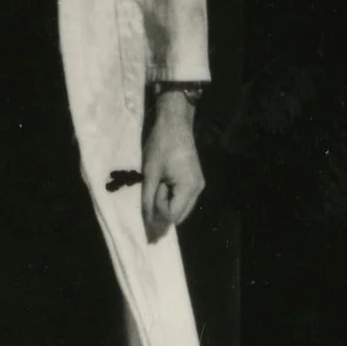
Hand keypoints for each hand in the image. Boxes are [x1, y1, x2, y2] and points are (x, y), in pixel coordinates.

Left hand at [141, 96, 204, 241]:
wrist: (175, 123)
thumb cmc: (161, 146)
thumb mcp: (150, 174)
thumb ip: (148, 200)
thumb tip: (147, 222)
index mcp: (189, 188)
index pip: (173, 215)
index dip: (159, 208)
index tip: (154, 188)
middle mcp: (198, 189)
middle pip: (180, 216)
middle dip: (164, 210)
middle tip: (156, 188)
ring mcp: (199, 184)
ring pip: (182, 208)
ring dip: (168, 204)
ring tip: (161, 184)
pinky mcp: (196, 179)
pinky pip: (184, 199)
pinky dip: (173, 198)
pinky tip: (165, 183)